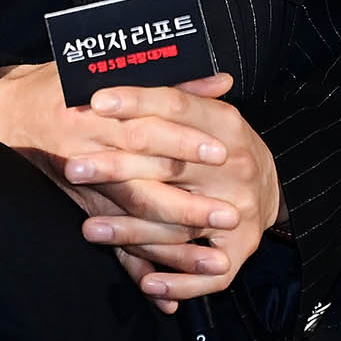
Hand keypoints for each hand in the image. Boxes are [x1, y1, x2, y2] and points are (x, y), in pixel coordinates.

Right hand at [0, 63, 281, 312]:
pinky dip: (139, 270)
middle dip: (189, 200)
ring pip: (132, 220)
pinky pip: (110, 247)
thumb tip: (222, 82)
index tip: (222, 150)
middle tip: (232, 212)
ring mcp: (81, 186)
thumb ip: (167, 80)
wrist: (4, 112)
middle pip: (143, 179)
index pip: (145, 125)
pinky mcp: (79, 210)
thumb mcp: (106, 67)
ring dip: (174, 244)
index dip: (184, 139)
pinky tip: (167, 295)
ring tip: (216, 259)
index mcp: (95, 109)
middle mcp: (86, 150)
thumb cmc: (60, 83)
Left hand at [64, 77, 283, 309]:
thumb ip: (175, 91)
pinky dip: (176, 282)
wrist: (268, 185)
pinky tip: (144, 283)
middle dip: (115, 168)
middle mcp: (235, 165)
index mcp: (225, 122)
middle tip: (71, 167)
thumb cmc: (218, 141)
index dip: (136, 102)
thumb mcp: (203, 110)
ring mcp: (241, 211)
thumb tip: (134, 57)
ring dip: (130, 230)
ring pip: (178, 222)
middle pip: (168, 165)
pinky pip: (208, 274)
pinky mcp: (240, 251)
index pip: (176, 105)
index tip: (96, 101)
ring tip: (88, 228)